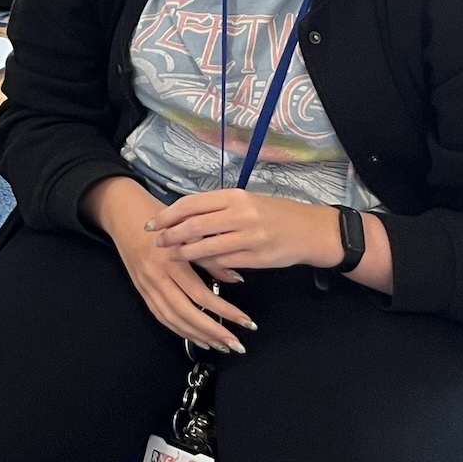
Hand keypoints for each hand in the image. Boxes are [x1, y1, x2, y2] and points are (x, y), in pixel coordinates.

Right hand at [86, 177, 257, 354]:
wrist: (122, 211)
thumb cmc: (159, 215)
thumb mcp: (188, 229)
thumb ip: (210, 256)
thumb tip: (236, 279)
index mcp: (170, 260)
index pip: (201, 295)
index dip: (225, 311)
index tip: (246, 322)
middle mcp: (156, 276)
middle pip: (186, 312)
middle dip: (213, 331)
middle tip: (236, 344)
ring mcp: (146, 285)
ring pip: (172, 319)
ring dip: (197, 335)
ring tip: (220, 345)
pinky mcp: (141, 290)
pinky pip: (161, 315)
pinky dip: (179, 330)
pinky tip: (196, 337)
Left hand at [151, 189, 336, 277]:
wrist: (310, 231)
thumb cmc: (274, 213)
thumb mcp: (245, 202)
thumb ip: (217, 208)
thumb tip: (183, 217)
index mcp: (234, 196)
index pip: (192, 204)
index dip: (168, 215)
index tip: (152, 224)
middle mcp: (241, 214)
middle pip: (194, 226)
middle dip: (171, 235)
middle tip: (157, 243)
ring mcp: (250, 237)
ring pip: (207, 247)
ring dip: (185, 253)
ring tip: (173, 255)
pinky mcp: (257, 258)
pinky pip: (224, 263)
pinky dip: (209, 265)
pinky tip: (201, 265)